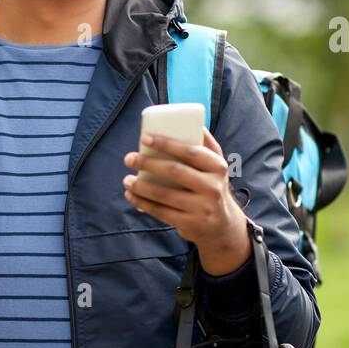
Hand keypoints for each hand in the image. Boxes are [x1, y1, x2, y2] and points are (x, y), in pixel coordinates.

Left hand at [121, 128, 249, 274]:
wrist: (222, 225)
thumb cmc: (211, 186)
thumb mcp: (215, 166)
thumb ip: (206, 145)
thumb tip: (195, 122)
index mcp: (217, 167)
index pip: (190, 151)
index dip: (166, 143)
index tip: (144, 137)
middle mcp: (212, 187)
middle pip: (175, 171)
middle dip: (148, 163)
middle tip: (129, 158)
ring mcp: (202, 207)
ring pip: (164, 194)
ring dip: (140, 186)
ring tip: (127, 180)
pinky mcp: (190, 224)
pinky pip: (160, 212)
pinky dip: (142, 203)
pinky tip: (131, 195)